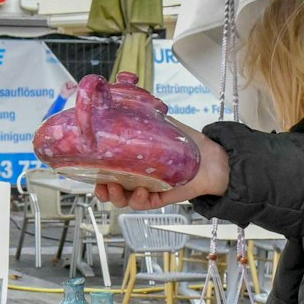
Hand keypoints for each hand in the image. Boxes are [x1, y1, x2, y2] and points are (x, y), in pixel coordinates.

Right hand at [92, 126, 228, 208]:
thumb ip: (141, 115)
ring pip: (126, 200)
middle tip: (103, 186)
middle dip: (103, 191)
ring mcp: (149, 188)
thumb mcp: (160, 124)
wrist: (211, 156)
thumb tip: (122, 99)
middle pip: (112, 191)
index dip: (96, 175)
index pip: (108, 171)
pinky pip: (146, 204)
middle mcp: (138, 177)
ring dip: (118, 197)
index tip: (91, 173)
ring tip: (119, 189)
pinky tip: (142, 191)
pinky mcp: (162, 198)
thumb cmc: (186, 141)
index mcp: (132, 161)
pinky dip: (140, 200)